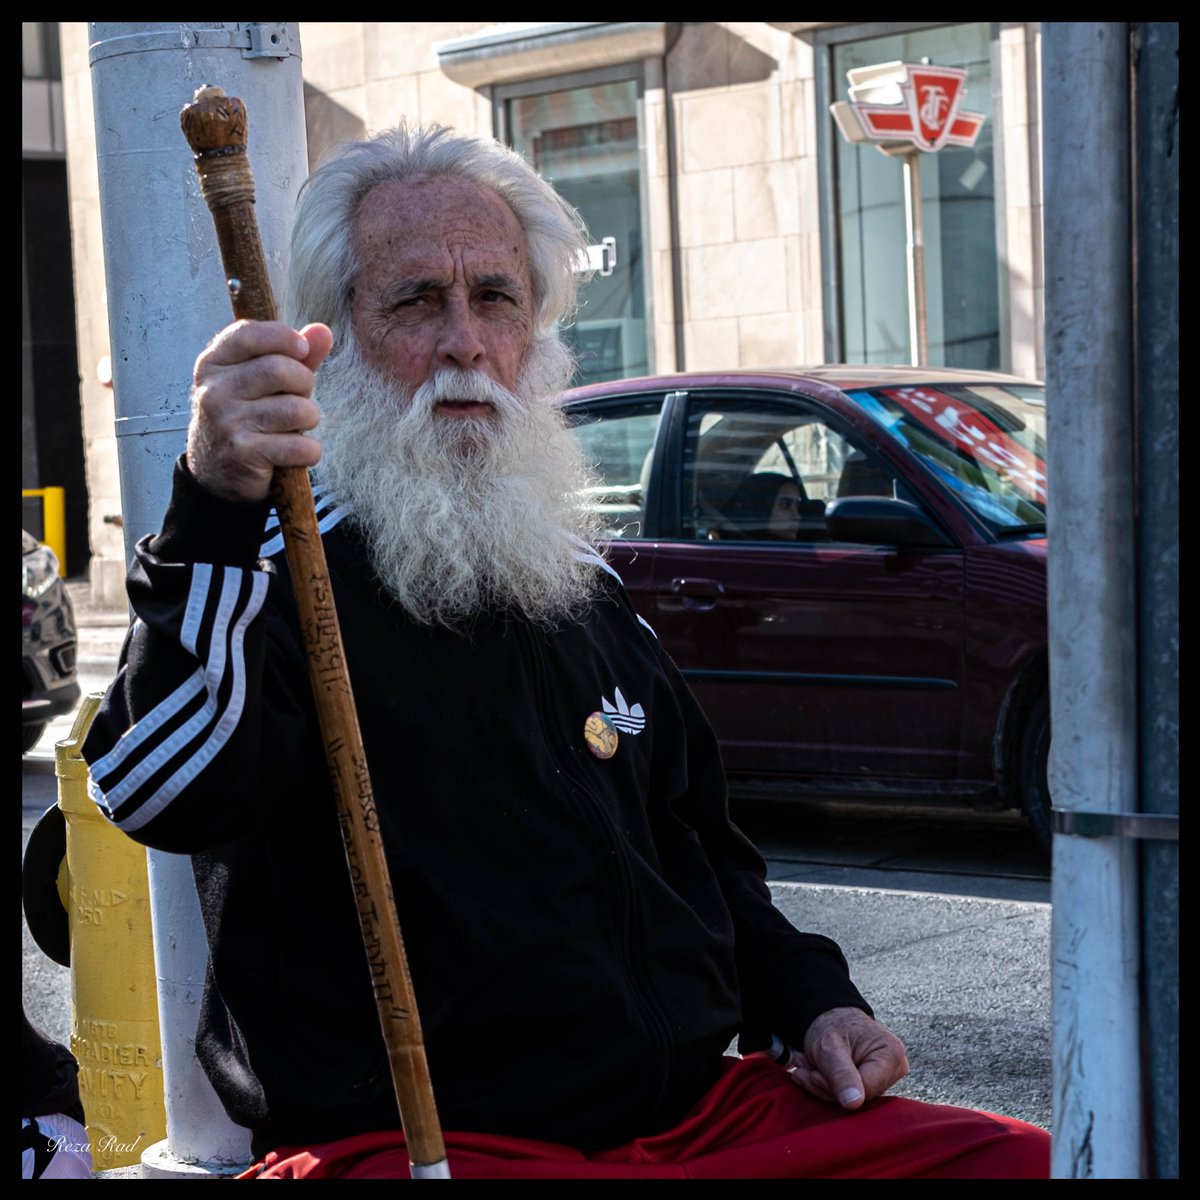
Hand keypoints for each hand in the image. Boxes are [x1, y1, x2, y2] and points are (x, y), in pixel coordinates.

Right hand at [186, 320, 333, 501]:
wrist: (216, 474)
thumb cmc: (246, 418)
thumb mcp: (261, 383)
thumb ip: (292, 356)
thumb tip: (324, 331)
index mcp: (214, 363)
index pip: (250, 333)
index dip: (285, 337)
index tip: (302, 350)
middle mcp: (215, 390)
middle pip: (280, 369)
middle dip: (304, 383)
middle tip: (300, 398)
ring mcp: (226, 422)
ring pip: (296, 409)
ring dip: (309, 419)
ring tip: (297, 426)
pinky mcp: (243, 453)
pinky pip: (300, 446)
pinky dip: (309, 452)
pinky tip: (295, 453)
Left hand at [786, 1007, 908, 1109]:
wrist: (831, 1015)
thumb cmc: (831, 1024)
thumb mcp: (829, 1047)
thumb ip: (841, 1074)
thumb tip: (853, 1104)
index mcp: (891, 1054)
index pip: (866, 1090)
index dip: (835, 1088)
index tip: (811, 1074)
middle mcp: (896, 1067)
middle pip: (860, 1096)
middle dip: (825, 1086)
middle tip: (801, 1069)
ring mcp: (887, 1076)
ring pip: (852, 1098)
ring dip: (822, 1085)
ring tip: (803, 1066)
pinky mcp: (875, 1082)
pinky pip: (850, 1095)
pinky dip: (827, 1085)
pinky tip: (811, 1071)